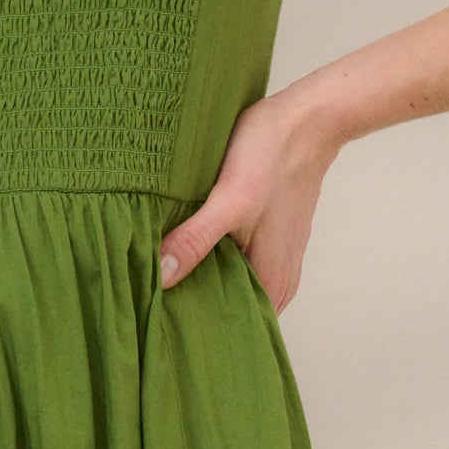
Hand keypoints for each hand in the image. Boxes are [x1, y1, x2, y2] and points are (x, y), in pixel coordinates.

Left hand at [158, 88, 344, 314]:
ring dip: (197, 278)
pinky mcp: (265, 234)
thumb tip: (161, 277)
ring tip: (153, 275)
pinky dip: (209, 257)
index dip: (191, 325)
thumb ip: (196, 239)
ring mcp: (272, 256)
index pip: (228, 327)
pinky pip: (232, 259)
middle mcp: (276, 279)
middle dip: (188, 304)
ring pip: (228, 282)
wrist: (307, 120)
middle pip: (227, 308)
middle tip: (142, 297)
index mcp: (271, 282)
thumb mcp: (230, 200)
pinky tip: (181, 244)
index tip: (151, 320)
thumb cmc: (272, 157)